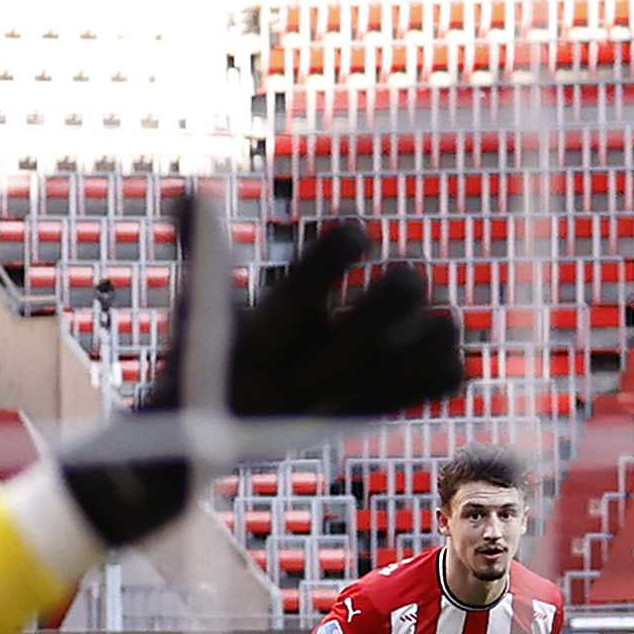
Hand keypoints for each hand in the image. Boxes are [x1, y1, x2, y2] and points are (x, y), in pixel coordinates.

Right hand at [60, 202, 467, 551]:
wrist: (207, 441)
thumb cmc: (208, 355)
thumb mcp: (199, 308)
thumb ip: (202, 252)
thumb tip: (186, 192)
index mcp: (256, 344)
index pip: (296, 298)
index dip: (330, 260)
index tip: (355, 229)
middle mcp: (295, 380)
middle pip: (352, 343)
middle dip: (387, 304)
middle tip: (409, 273)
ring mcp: (330, 405)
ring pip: (391, 378)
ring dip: (425, 344)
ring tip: (443, 316)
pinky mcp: (357, 420)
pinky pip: (409, 401)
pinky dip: (436, 376)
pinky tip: (447, 351)